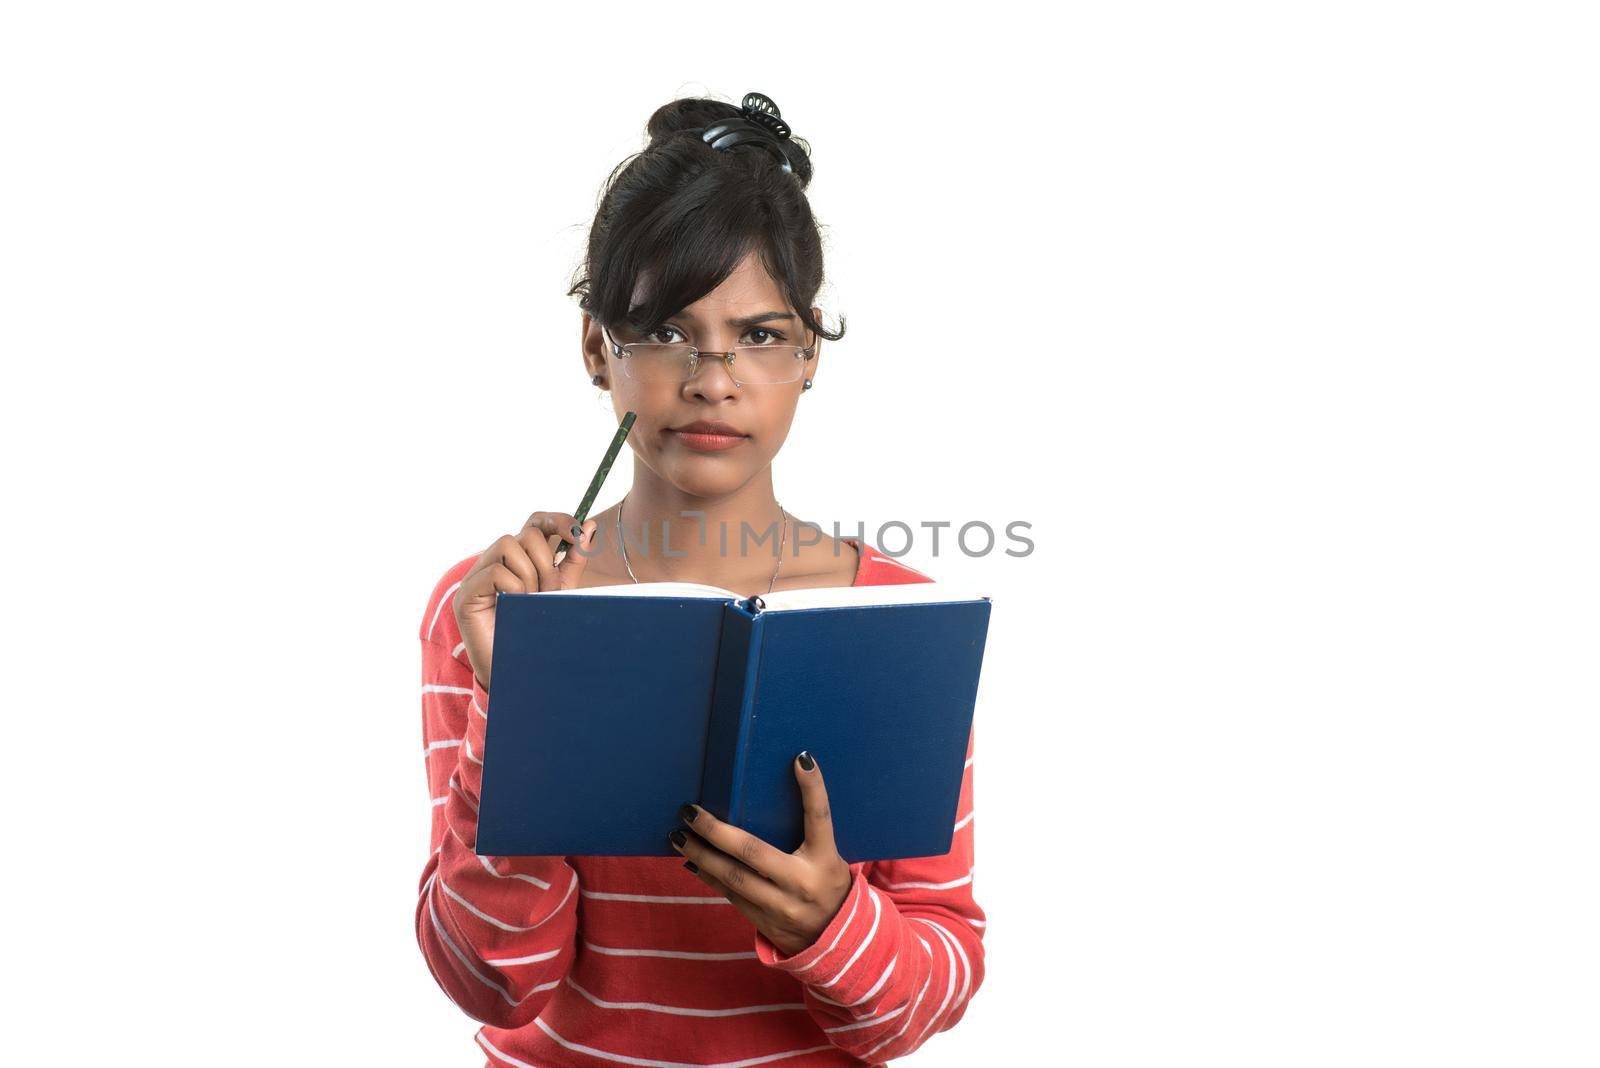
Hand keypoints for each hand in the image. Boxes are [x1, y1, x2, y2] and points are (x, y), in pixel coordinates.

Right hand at [453, 511, 597, 688]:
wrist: (520, 670)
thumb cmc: (538, 629)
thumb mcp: (563, 589)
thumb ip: (574, 559)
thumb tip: (590, 526)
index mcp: (520, 558)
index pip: (536, 522)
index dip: (558, 520)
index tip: (578, 534)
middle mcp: (497, 560)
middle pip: (527, 533)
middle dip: (547, 562)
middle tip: (549, 592)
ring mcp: (478, 574)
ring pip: (509, 545)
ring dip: (530, 575)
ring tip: (531, 602)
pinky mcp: (466, 593)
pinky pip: (495, 571)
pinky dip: (513, 587)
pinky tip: (515, 606)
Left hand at [670, 751, 852, 956]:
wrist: (838, 941)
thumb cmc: (828, 885)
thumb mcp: (830, 859)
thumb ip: (810, 834)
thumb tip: (775, 795)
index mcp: (825, 859)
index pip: (819, 817)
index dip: (812, 788)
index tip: (800, 758)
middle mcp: (801, 882)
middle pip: (751, 851)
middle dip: (714, 830)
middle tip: (689, 812)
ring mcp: (781, 906)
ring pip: (732, 877)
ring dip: (700, 855)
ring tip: (678, 837)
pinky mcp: (764, 922)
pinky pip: (730, 896)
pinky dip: (708, 877)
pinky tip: (692, 863)